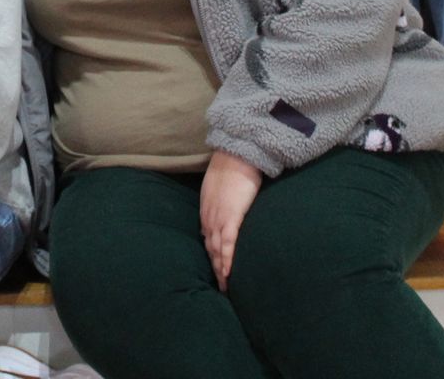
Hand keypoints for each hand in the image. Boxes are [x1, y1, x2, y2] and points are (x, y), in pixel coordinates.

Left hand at [199, 150, 262, 291]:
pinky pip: (227, 244)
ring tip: (225, 287)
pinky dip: (227, 260)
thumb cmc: (232, 168)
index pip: (207, 239)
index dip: (211, 256)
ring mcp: (218, 219)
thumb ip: (223, 200)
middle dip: (214, 269)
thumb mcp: (222, 187)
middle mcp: (209, 218)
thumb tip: (230, 208)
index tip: (216, 270)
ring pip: (216, 250)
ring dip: (220, 270)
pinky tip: (228, 273)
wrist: (236, 155)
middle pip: (210, 249)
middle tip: (220, 287)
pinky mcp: (231, 218)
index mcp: (207, 211)